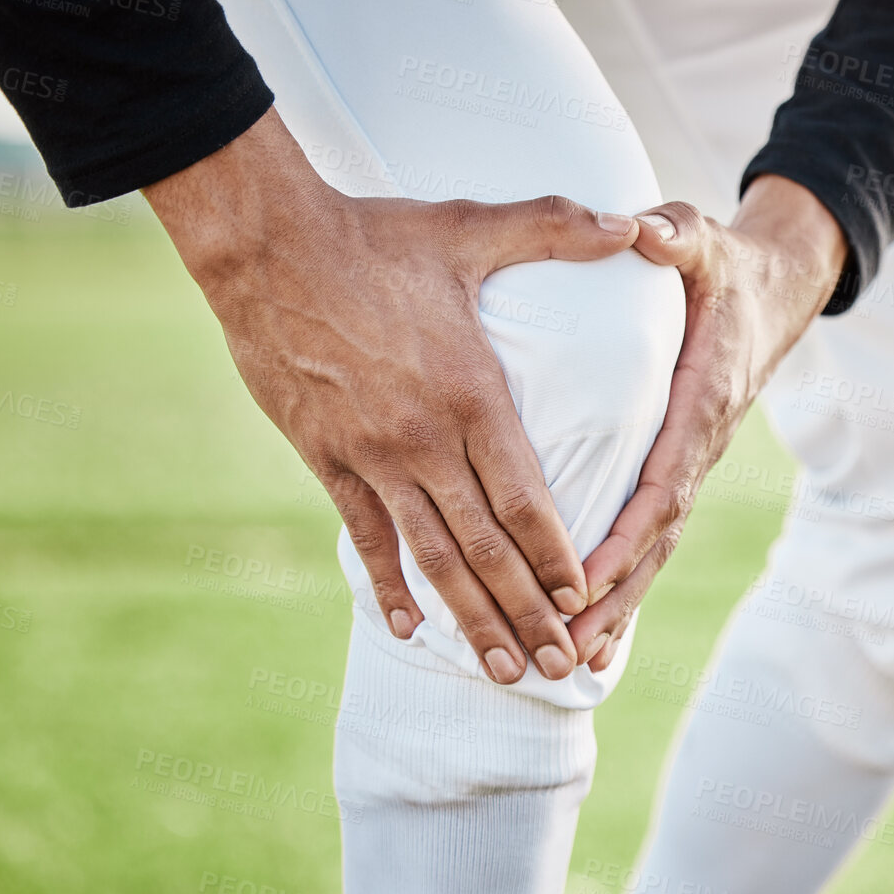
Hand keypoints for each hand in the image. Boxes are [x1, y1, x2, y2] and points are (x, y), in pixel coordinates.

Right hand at [144, 108, 642, 684]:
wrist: (265, 244)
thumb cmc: (377, 235)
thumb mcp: (473, 227)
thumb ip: (556, 228)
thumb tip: (628, 221)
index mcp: (473, 395)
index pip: (526, 500)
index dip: (555, 557)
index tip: (583, 602)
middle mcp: (425, 440)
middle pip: (485, 548)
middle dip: (527, 614)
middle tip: (560, 668)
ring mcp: (372, 456)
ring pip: (431, 558)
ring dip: (469, 620)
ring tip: (503, 671)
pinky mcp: (327, 458)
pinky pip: (365, 536)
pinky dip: (387, 586)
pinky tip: (408, 629)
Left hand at [567, 175, 847, 669]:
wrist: (776, 288)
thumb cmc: (726, 265)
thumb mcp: (702, 237)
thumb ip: (674, 238)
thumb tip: (641, 233)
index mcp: (702, 400)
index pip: (663, 479)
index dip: (624, 531)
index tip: (583, 573)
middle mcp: (701, 444)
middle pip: (657, 535)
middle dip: (613, 593)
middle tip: (565, 643)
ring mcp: (694, 462)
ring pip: (657, 546)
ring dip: (618, 604)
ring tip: (572, 658)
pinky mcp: (682, 468)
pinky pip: (654, 534)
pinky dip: (626, 583)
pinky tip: (593, 627)